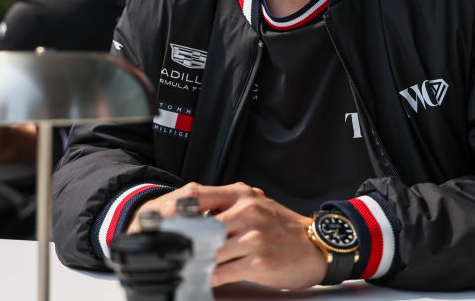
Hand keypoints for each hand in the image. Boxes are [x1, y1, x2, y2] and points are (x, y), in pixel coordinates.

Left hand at [130, 183, 325, 289]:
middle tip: (167, 250)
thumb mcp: (257, 205)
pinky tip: (204, 278)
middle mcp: (247, 212)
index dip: (175, 209)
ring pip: (209, 250)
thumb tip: (195, 218)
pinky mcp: (258, 261)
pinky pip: (222, 272)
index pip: (198, 196)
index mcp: (243, 196)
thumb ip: (228, 207)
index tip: (159, 222)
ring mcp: (253, 236)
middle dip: (182, 240)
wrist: (316, 246)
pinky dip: (209, 277)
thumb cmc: (283, 228)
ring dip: (195, 261)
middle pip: (199, 226)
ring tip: (184, 266)